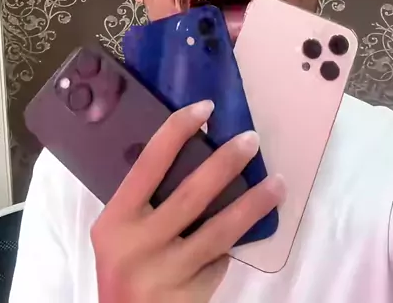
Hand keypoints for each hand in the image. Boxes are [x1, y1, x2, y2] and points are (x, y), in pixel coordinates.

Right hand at [91, 100, 283, 302]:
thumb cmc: (125, 268)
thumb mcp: (121, 233)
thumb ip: (146, 202)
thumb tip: (194, 154)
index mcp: (115, 219)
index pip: (148, 163)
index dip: (177, 131)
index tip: (205, 108)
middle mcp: (137, 245)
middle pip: (190, 194)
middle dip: (225, 162)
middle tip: (251, 139)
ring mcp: (164, 273)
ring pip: (219, 231)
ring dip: (252, 204)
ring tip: (277, 183)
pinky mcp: (189, 297)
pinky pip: (219, 262)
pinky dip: (232, 246)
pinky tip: (246, 233)